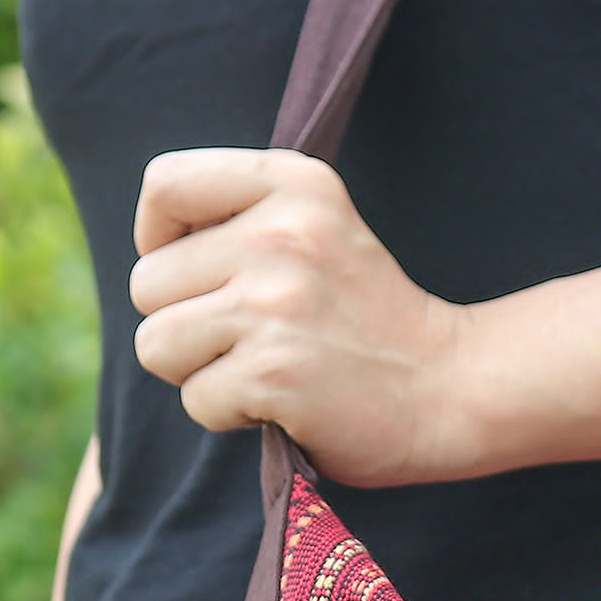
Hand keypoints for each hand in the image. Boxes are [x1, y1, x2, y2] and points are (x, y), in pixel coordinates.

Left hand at [129, 147, 473, 487]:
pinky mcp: (272, 372)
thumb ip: (243, 218)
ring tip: (262, 371)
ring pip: (156, 344)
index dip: (159, 239)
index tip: (198, 273)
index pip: (164, 184)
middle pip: (148, 284)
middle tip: (252, 341)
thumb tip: (151, 250)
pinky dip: (230, 415)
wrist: (452, 390)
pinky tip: (282, 404)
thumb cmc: (372, 321)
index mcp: (293, 185)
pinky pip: (195, 400)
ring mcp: (273, 304)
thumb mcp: (321, 231)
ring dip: (199, 373)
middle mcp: (279, 235)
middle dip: (184, 324)